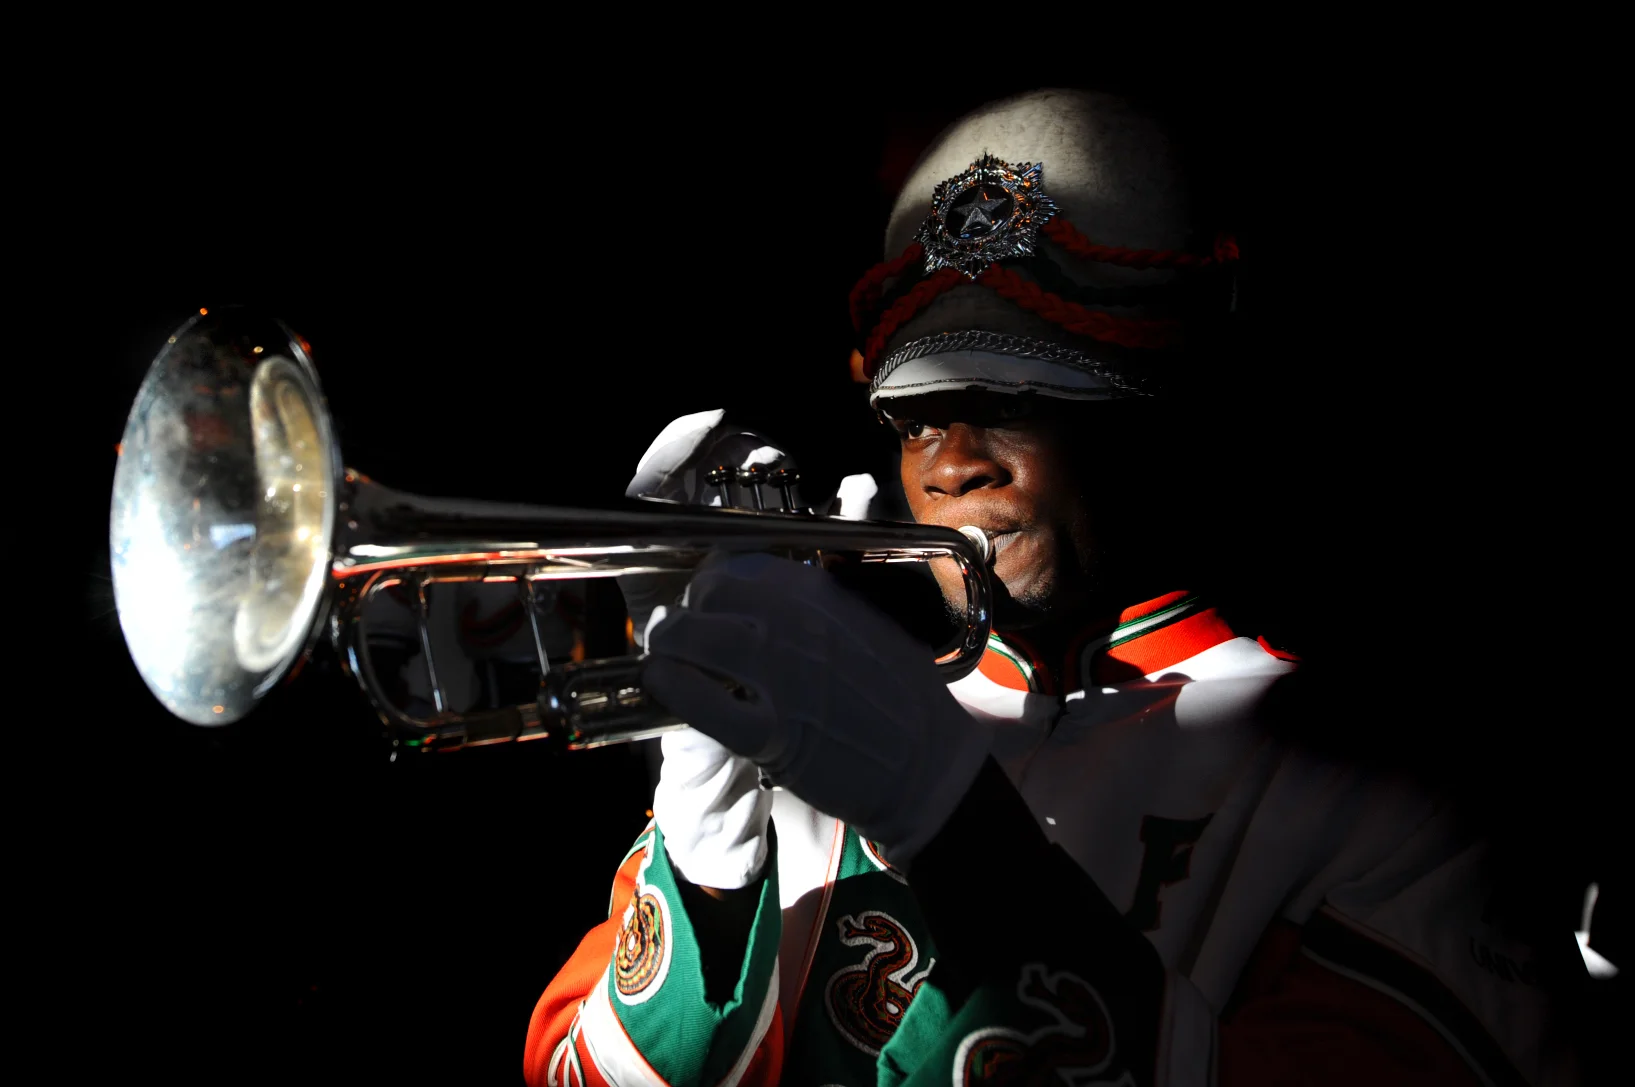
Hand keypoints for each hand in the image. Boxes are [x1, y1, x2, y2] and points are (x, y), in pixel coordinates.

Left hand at [642, 553, 992, 866]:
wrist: (929, 766)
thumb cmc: (904, 699)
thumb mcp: (871, 624)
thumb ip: (820, 604)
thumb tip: (767, 590)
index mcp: (825, 596)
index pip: (743, 566)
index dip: (714, 580)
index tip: (708, 598)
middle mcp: (800, 627)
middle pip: (710, 596)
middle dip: (687, 610)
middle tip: (682, 630)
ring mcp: (783, 679)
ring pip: (695, 639)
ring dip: (668, 643)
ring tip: (664, 654)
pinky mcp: (771, 735)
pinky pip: (699, 701)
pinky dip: (669, 685)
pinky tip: (661, 682)